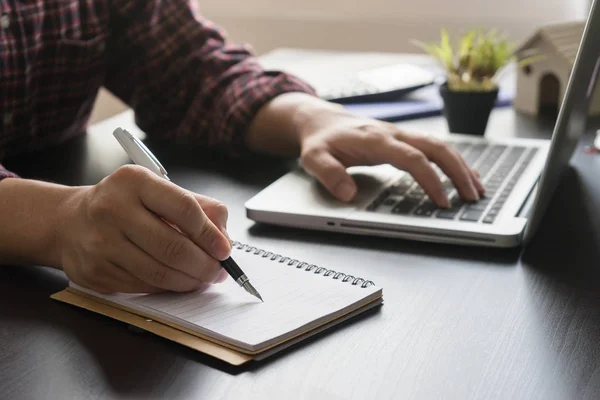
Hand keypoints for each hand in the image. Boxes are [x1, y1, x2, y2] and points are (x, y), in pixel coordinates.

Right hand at [56, 165, 231, 293]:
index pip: (184, 209)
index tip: (225, 250)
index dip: (210, 234)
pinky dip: (167, 287)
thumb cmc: (125, 204)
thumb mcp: (158, 190)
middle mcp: (112, 209)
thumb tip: (224, 237)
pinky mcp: (95, 272)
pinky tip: (177, 281)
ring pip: (159, 272)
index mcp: (134, 182)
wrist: (70, 221)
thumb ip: (197, 207)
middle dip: (205, 265)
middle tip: (218, 271)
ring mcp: (100, 243)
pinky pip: (143, 286)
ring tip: (203, 278)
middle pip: (173, 247)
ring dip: (190, 281)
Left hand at [297, 109, 484, 207]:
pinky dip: (451, 161)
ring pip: (440, 145)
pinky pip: (433, 147)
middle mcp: (393, 134)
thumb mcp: (313, 158)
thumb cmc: (319, 141)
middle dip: (458, 171)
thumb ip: (329, 174)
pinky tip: (463, 174)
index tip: (442, 201)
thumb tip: (348, 193)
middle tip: (473, 196)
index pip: (413, 158)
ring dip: (461, 166)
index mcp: (376, 139)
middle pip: (436, 147)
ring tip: (478, 189)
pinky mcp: (402, 139)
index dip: (430, 180)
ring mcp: (400, 135)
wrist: (320, 120)